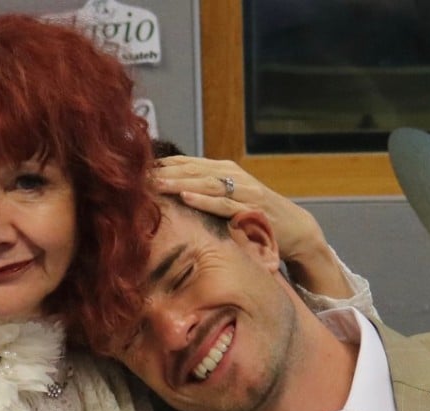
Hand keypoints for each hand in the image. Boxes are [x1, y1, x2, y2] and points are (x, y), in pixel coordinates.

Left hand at [151, 155, 325, 265]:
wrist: (296, 229)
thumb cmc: (256, 215)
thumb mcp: (228, 199)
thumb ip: (203, 192)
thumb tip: (166, 193)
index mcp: (223, 170)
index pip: (186, 163)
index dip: (161, 164)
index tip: (133, 167)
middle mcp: (233, 175)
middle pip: (192, 169)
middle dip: (164, 171)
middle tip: (136, 174)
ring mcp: (244, 191)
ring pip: (205, 182)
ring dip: (179, 182)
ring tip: (155, 183)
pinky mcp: (252, 209)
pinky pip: (225, 204)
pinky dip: (205, 200)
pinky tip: (187, 197)